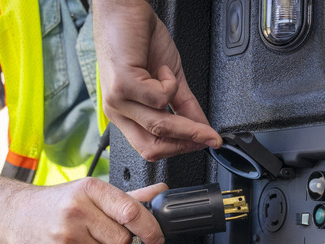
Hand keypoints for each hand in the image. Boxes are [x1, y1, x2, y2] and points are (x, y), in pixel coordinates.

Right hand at [7, 178, 167, 243]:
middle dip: (117, 240)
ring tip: (82, 239)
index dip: (150, 228)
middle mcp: (76, 211)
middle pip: (122, 241)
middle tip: (99, 231)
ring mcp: (64, 236)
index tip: (157, 238)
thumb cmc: (59, 202)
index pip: (131, 211)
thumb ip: (130, 196)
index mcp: (90, 190)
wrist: (15, 213)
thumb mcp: (92, 192)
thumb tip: (161, 193)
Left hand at [93, 0, 221, 160]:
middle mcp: (117, 110)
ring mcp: (117, 100)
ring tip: (180, 88)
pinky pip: (159, 98)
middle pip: (152, 147)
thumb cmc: (138, 37)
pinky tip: (164, 69)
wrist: (123, 8)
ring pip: (158, 125)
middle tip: (207, 134)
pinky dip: (171, 83)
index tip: (206, 142)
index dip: (181, 149)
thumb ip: (185, 106)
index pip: (152, 147)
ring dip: (183, 115)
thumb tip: (203, 129)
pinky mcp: (122, 84)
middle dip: (186, 141)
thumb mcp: (168, 78)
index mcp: (125, 113)